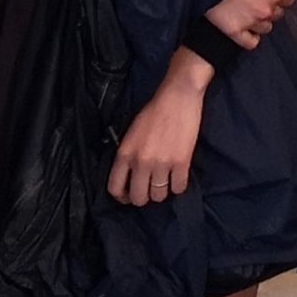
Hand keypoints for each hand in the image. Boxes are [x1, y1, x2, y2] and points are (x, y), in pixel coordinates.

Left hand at [109, 55, 209, 204]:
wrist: (177, 97)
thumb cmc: (153, 112)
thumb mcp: (131, 133)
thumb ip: (128, 155)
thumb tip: (130, 177)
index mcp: (125, 153)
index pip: (115, 188)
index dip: (122, 197)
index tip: (128, 195)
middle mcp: (141, 162)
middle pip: (138, 199)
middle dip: (143, 198)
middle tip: (149, 189)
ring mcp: (162, 164)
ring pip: (159, 196)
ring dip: (162, 191)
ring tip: (165, 180)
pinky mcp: (181, 163)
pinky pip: (179, 188)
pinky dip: (178, 185)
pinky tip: (178, 176)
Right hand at [204, 0, 296, 45]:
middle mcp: (267, 10)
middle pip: (277, 14)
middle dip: (269, 6)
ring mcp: (251, 23)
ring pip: (265, 28)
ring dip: (260, 20)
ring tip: (245, 7)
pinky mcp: (235, 32)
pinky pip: (251, 42)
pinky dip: (249, 37)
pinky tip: (243, 25)